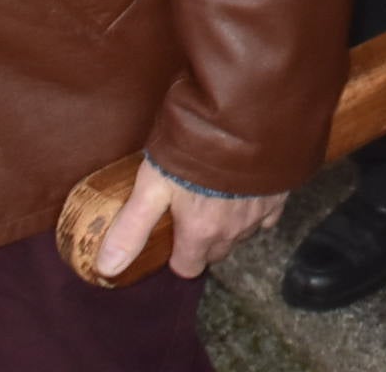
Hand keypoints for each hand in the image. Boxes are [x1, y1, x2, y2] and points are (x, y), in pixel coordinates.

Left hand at [97, 159, 286, 280]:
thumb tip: (107, 267)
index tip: (170, 236)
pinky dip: (255, 210)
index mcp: (201, 233)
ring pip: (240, 234)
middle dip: (202, 241)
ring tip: (215, 197)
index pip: (188, 268)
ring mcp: (259, 213)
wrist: (246, 118)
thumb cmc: (195, 149)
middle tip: (189, 212)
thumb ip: (131, 228)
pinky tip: (244, 191)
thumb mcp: (153, 185)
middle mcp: (232, 231)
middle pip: (215, 252)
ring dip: (228, 225)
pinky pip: (267, 216)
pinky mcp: (279, 194)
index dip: (176, 256)